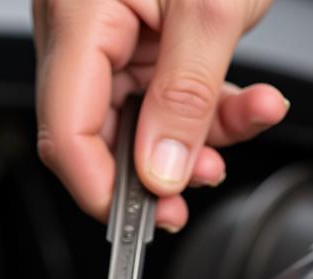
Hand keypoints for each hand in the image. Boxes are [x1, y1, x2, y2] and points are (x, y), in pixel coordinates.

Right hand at [33, 0, 287, 231]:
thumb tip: (162, 174)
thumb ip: (187, 98)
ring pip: (135, 118)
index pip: (66, 133)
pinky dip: (205, 108)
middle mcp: (80, 29)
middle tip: (190, 196)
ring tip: (234, 141)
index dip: (99, 190)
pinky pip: (161, 91)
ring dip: (189, 142)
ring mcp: (108, 32)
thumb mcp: (211, 6)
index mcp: (78, 15)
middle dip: (151, 172)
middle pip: (97, 133)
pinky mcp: (139, 32)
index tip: (138, 223)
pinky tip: (246, 108)